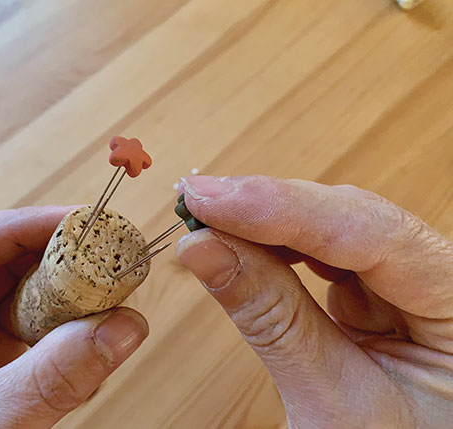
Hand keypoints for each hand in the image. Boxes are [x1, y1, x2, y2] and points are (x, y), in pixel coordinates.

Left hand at [0, 206, 147, 427]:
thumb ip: (45, 381)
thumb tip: (122, 328)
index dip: (25, 225)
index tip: (82, 221)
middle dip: (54, 257)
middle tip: (107, 254)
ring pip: (16, 295)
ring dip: (63, 294)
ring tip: (105, 295)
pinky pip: (28, 331)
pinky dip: (61, 333)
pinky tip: (86, 339)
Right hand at [176, 176, 452, 427]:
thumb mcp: (330, 402)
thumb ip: (270, 318)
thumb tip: (205, 249)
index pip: (378, 236)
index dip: (287, 210)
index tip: (215, 200)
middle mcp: (443, 282)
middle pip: (354, 219)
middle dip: (269, 208)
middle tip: (199, 201)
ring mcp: (410, 284)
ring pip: (335, 226)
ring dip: (266, 222)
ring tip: (210, 220)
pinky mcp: (378, 291)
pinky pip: (323, 251)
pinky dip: (276, 247)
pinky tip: (242, 243)